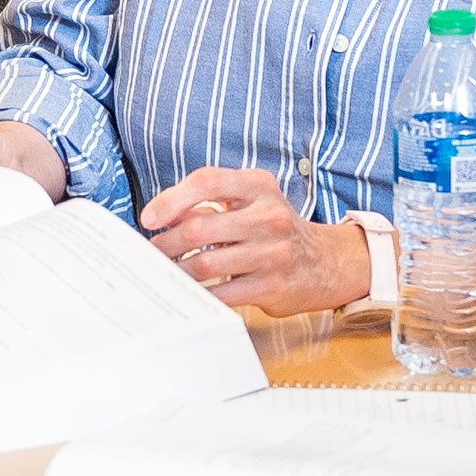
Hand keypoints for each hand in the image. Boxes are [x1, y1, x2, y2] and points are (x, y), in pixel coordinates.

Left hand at [135, 167, 370, 314]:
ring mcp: (273, 253)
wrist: (326, 262)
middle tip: (153, 252)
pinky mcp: (272, 286)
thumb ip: (212, 201)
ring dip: (175, 270)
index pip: (208, 181)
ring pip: (205, 263)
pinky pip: (221, 293)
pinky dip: (198, 293)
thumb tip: (163, 216)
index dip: (171, 199)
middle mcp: (269, 217)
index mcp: (259, 186)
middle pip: (199, 227)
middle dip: (166, 243)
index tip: (149, 218)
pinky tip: (188, 290)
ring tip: (165, 271)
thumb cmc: (275, 229)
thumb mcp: (252, 201)